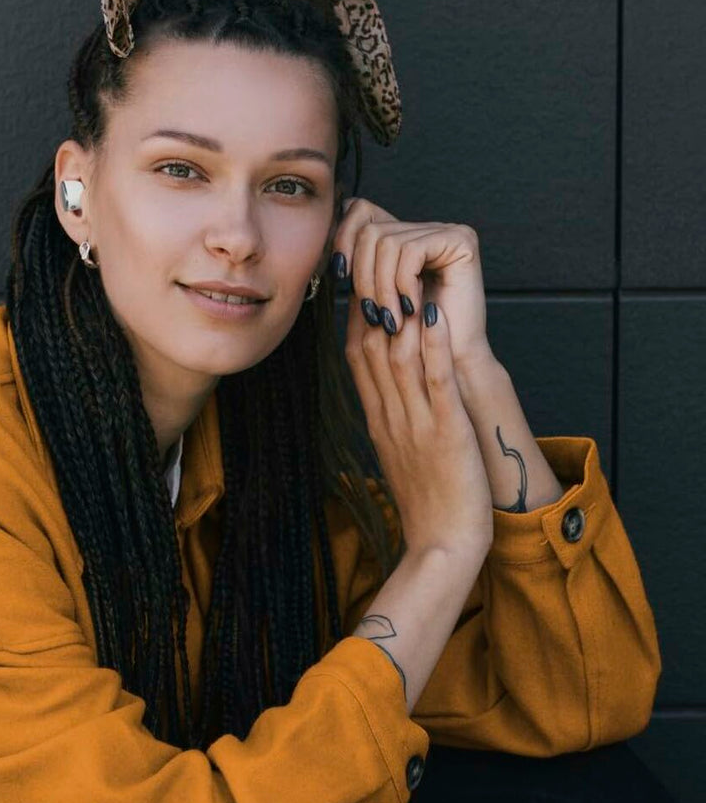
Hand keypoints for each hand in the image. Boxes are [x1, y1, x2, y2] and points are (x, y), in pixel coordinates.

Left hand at [331, 197, 493, 370]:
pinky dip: (402, 282)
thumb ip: (354, 267)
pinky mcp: (461, 240)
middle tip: (373, 314)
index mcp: (403, 236)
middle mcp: (425, 228)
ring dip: (382, 287)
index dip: (343, 240)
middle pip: (370, 230)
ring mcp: (445, 230)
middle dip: (363, 276)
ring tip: (391, 318)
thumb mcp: (371, 296)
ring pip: (386, 242)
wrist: (447, 363)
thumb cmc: (408, 338)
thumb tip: (329, 228)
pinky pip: (410, 251)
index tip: (341, 276)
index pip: (359, 210)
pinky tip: (411, 307)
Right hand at [335, 199, 493, 556]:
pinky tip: (436, 313)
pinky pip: (434, 382)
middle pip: (370, 346)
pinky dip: (434, 345)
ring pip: (398, 357)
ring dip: (400, 311)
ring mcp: (413, 422)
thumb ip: (389, 409)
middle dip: (373, 299)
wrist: (440, 544)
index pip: (358, 353)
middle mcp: (388, 414)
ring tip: (406, 270)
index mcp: (376, 417)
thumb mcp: (394, 448)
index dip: (359, 311)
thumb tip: (386, 375)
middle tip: (380, 258)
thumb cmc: (424, 499)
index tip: (367, 278)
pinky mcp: (444, 432)